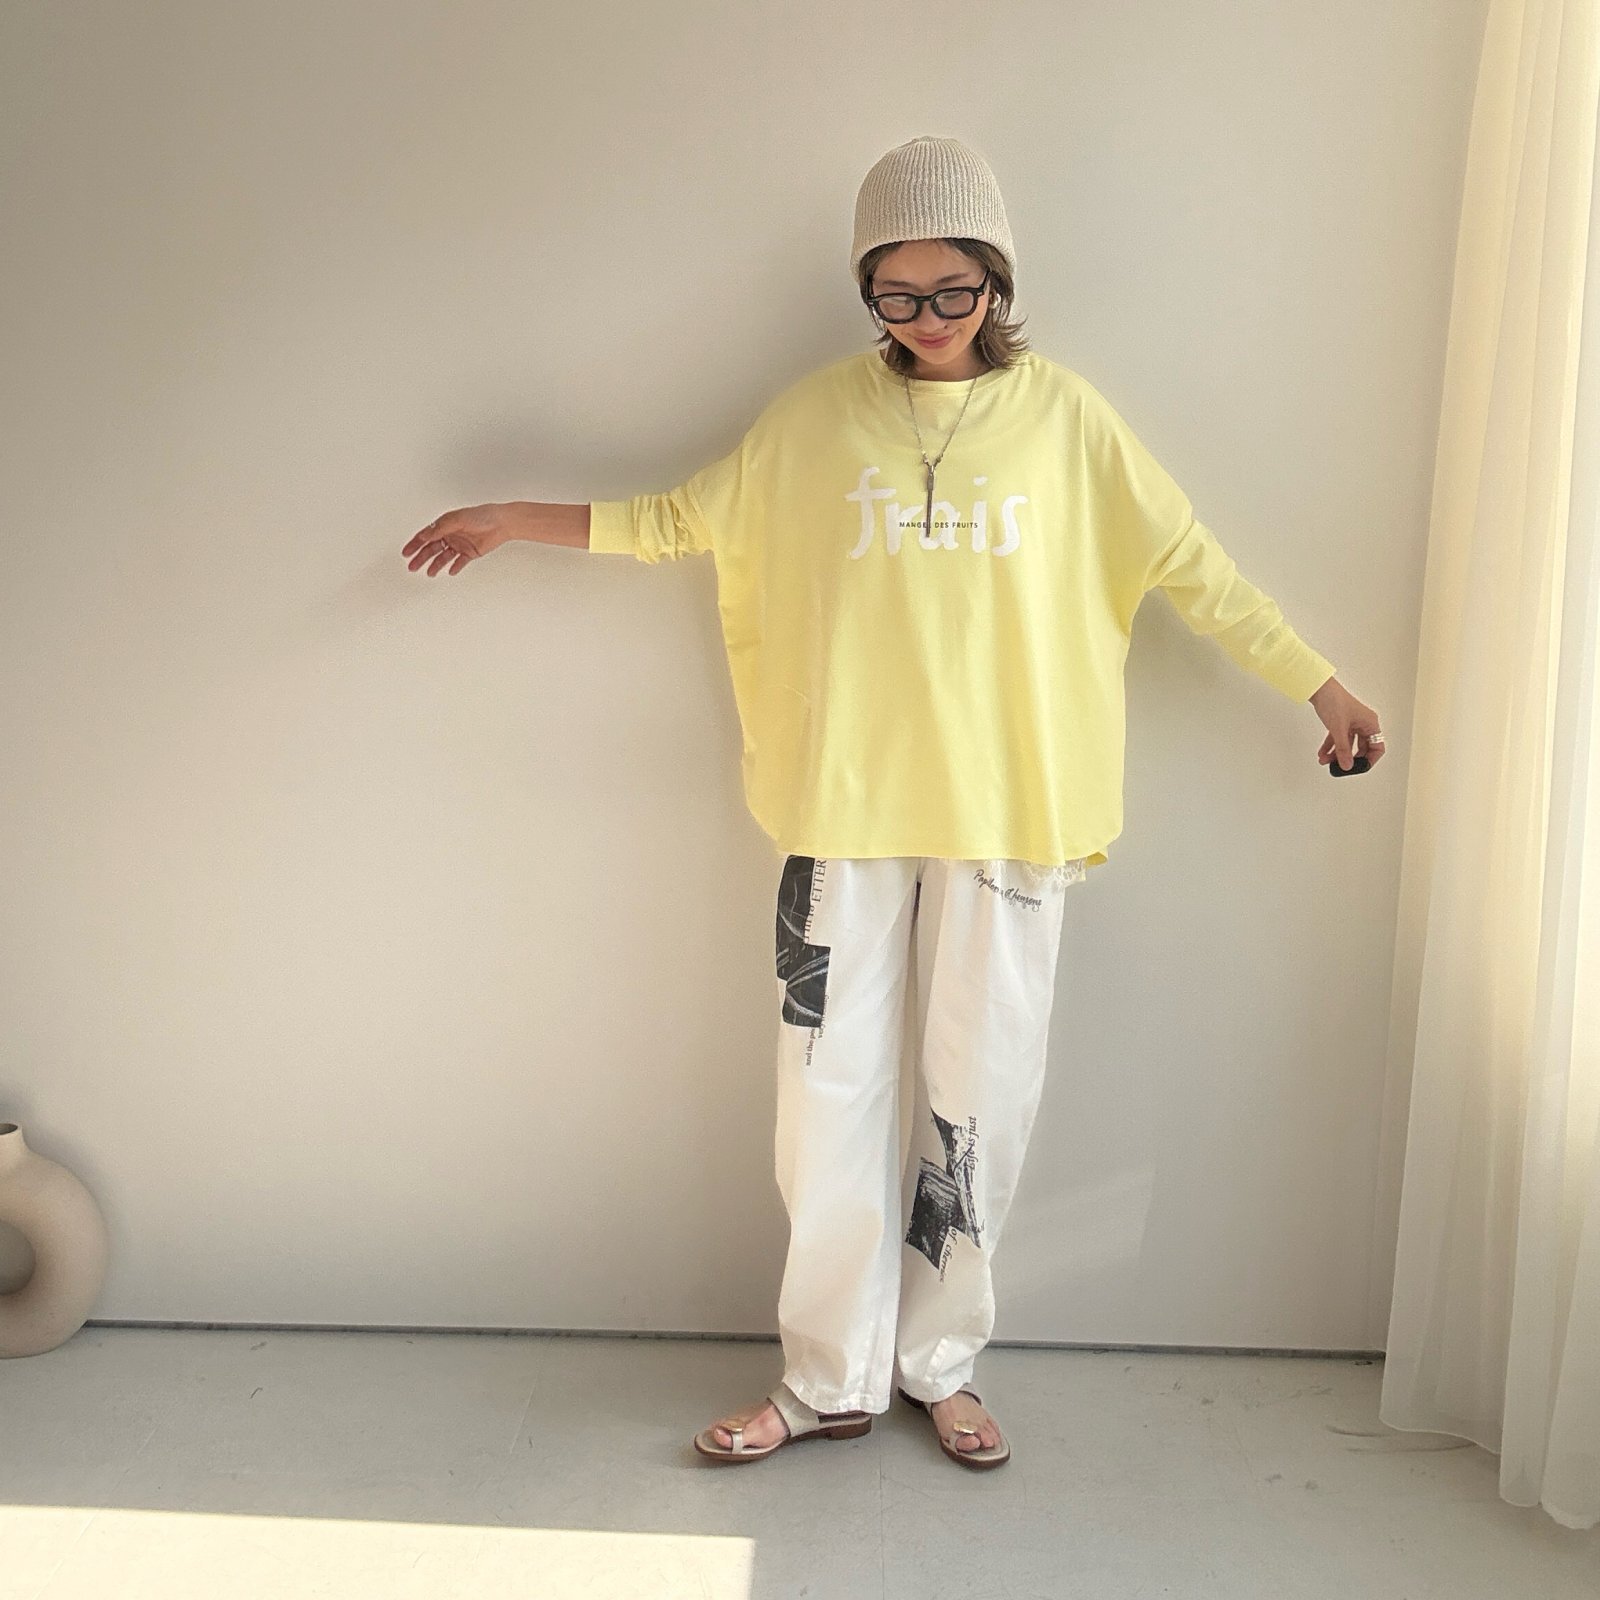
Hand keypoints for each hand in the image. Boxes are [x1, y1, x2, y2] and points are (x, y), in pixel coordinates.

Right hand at [401, 503, 520, 574]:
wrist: (502, 523)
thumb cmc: (482, 516)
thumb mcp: (457, 520)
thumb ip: (440, 528)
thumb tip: (424, 535)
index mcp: (445, 524)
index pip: (426, 536)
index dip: (415, 544)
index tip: (406, 552)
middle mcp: (451, 534)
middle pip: (432, 548)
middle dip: (421, 557)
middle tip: (412, 566)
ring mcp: (460, 544)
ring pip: (443, 557)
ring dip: (435, 564)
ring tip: (429, 572)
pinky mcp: (470, 552)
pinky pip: (459, 562)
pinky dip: (454, 567)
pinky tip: (449, 571)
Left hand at [1309, 676, 1385, 771]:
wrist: (1318, 688)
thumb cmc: (1334, 701)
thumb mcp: (1339, 729)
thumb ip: (1343, 749)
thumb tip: (1347, 765)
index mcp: (1370, 723)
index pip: (1377, 747)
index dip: (1370, 760)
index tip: (1359, 768)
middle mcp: (1363, 724)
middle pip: (1361, 748)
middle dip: (1349, 758)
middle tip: (1341, 767)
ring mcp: (1351, 723)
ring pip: (1347, 744)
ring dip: (1336, 754)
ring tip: (1325, 761)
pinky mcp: (1340, 722)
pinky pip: (1338, 739)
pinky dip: (1330, 746)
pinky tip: (1322, 754)